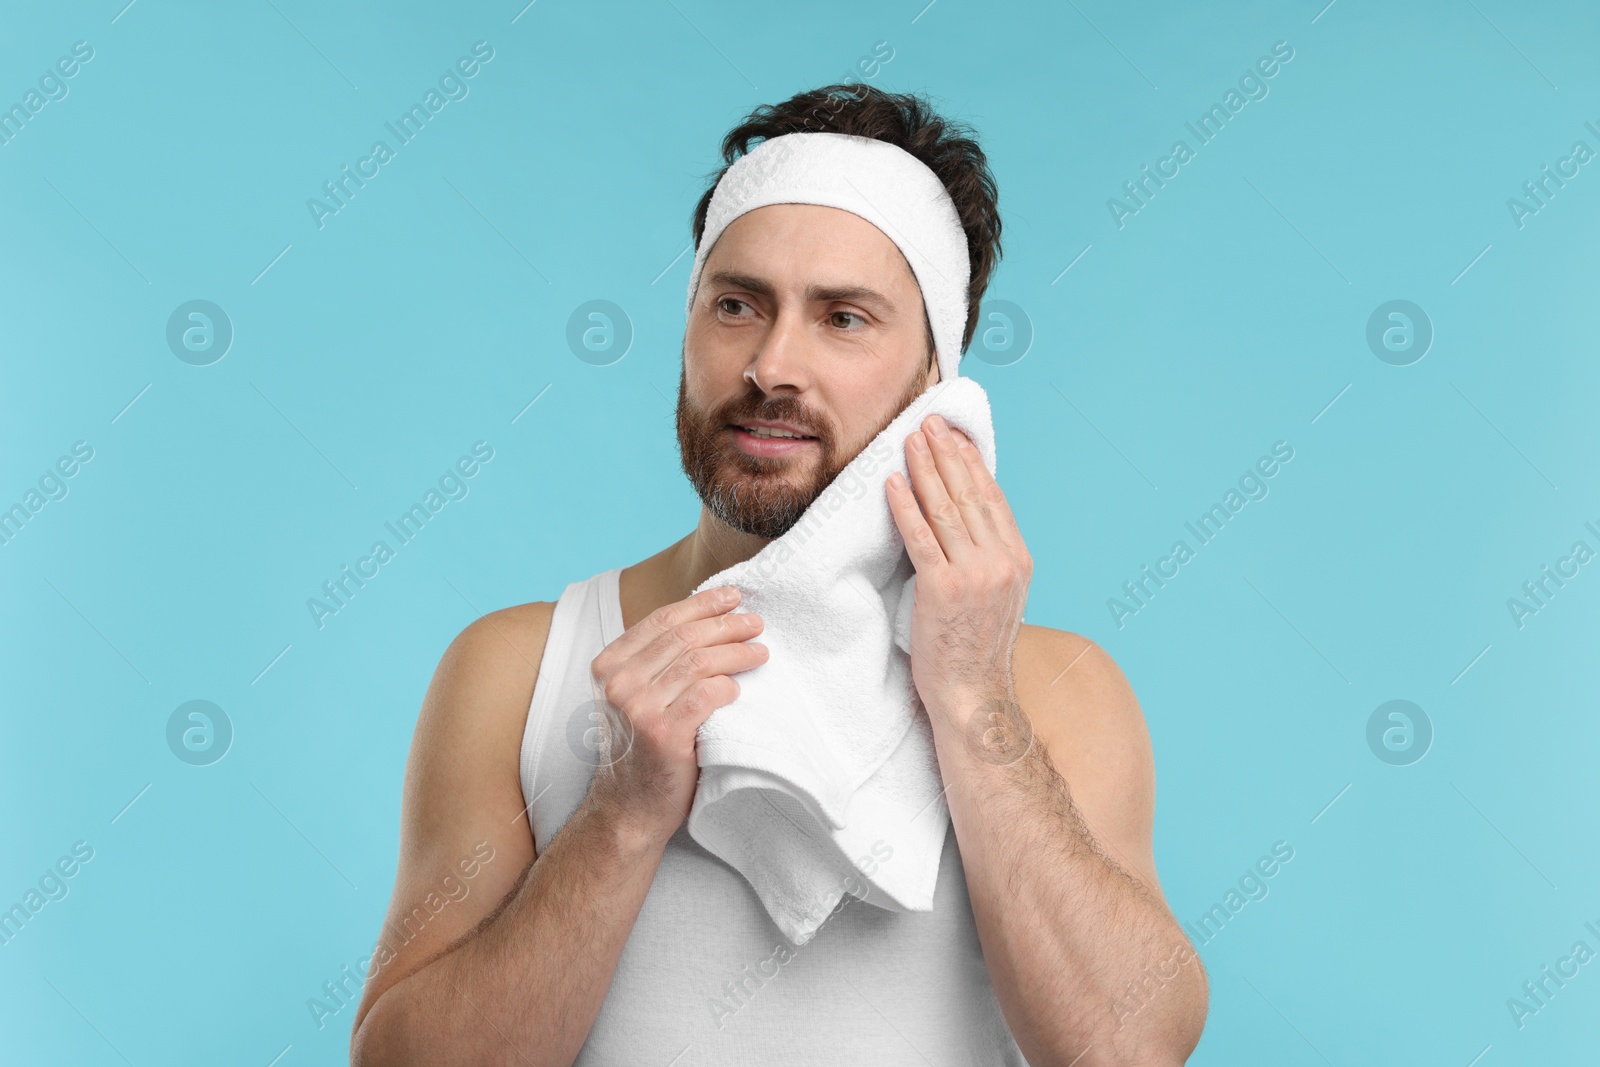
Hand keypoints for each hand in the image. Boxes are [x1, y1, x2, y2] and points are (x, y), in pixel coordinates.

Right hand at [585, 586, 767, 844]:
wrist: (629, 807)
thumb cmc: (640, 748)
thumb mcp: (635, 696)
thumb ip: (657, 661)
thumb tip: (707, 620)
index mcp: (609, 665)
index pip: (662, 619)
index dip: (702, 603)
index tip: (732, 596)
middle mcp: (619, 682)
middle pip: (685, 636)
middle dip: (726, 624)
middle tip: (755, 623)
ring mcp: (638, 708)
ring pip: (699, 662)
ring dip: (737, 652)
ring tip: (760, 651)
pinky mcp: (663, 734)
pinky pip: (706, 694)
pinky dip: (727, 686)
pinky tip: (739, 688)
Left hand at [885, 413, 1032, 731]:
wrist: (974, 696)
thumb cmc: (976, 648)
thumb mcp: (997, 595)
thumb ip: (988, 556)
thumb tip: (966, 518)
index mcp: (1018, 560)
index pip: (992, 498)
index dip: (972, 462)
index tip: (955, 435)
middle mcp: (1002, 562)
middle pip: (969, 494)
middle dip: (946, 454)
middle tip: (928, 423)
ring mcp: (975, 575)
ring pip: (945, 508)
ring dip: (925, 469)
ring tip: (909, 441)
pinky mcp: (943, 589)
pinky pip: (920, 537)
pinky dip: (905, 506)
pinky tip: (892, 483)